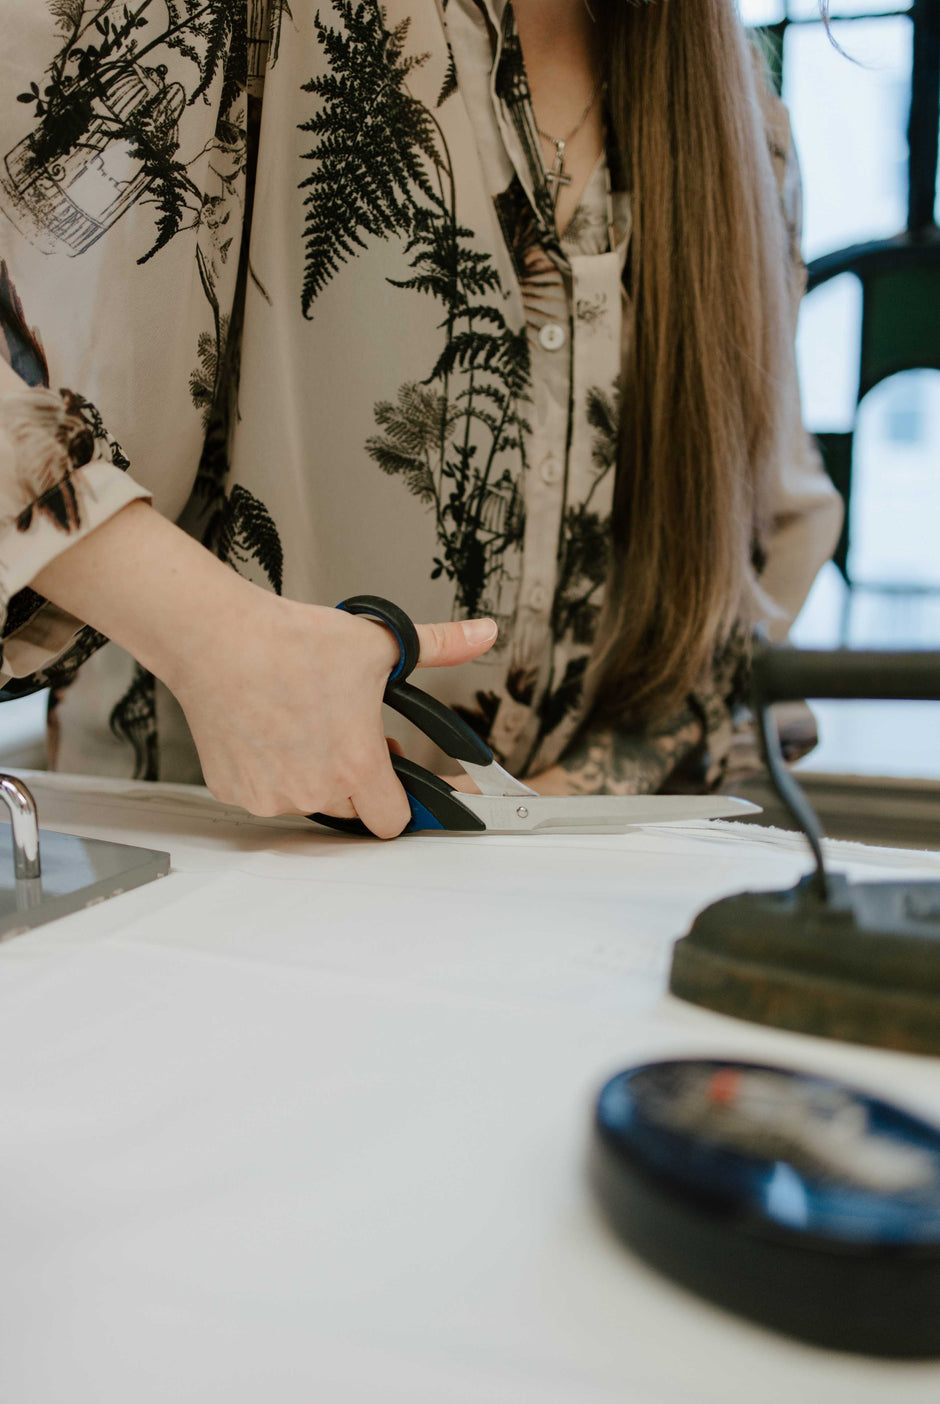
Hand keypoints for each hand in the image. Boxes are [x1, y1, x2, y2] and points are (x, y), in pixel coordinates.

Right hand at [31, 501, 497, 835]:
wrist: (216, 638)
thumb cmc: (289, 642)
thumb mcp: (379, 643)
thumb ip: (440, 646)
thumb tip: (483, 634)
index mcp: (356, 764)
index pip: (393, 821)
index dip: (400, 799)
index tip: (395, 776)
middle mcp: (313, 790)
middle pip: (351, 809)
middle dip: (355, 778)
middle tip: (346, 732)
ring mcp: (270, 795)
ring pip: (307, 801)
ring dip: (312, 776)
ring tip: (305, 725)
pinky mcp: (235, 791)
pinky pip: (266, 794)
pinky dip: (272, 772)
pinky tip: (271, 731)